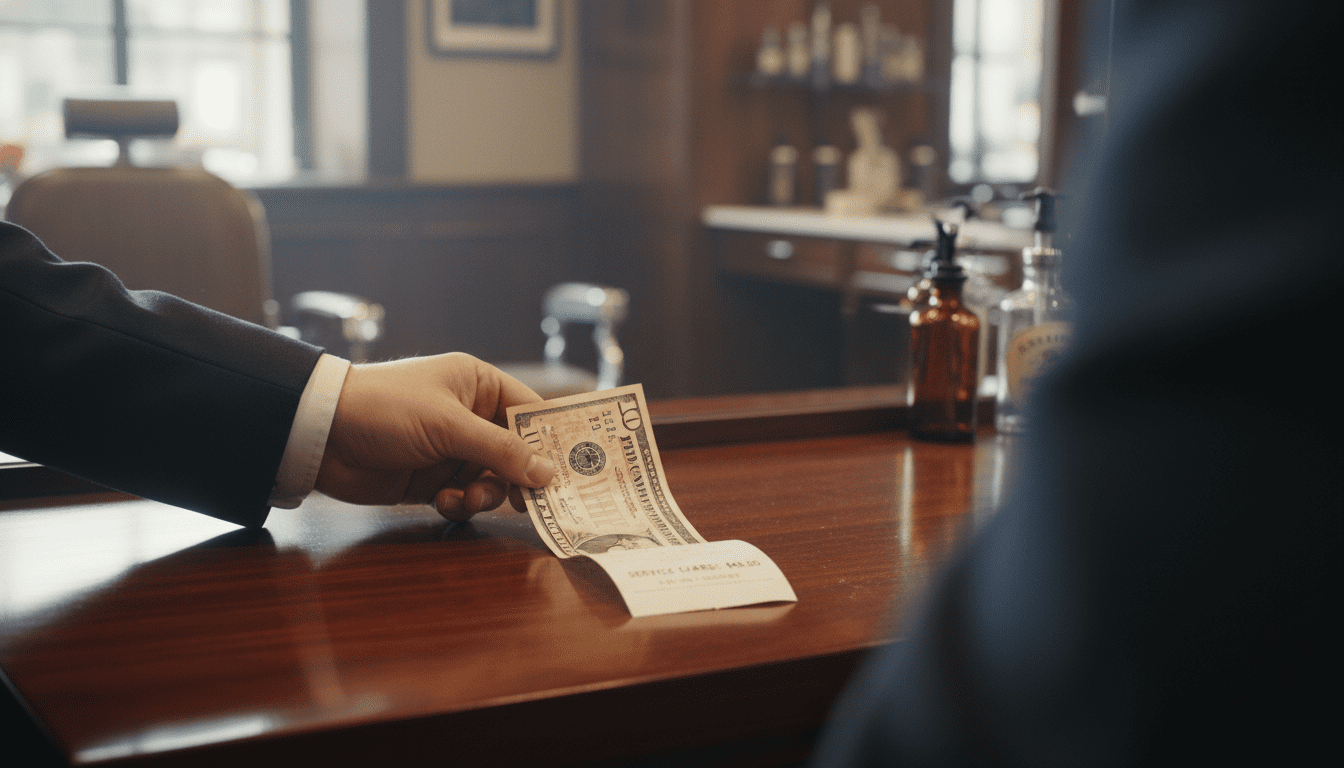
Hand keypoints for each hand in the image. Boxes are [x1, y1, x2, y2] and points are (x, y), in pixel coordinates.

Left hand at [315, 353, 554, 520]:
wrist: (320, 435)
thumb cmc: (385, 409)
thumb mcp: (448, 426)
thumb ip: (501, 451)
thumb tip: (549, 472)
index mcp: (478, 385)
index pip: (531, 411)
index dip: (553, 439)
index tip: (576, 468)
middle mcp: (470, 415)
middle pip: (517, 453)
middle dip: (520, 477)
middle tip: (531, 501)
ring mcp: (451, 449)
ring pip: (493, 480)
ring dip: (486, 495)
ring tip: (467, 499)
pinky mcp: (433, 478)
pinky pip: (466, 496)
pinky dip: (461, 504)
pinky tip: (443, 502)